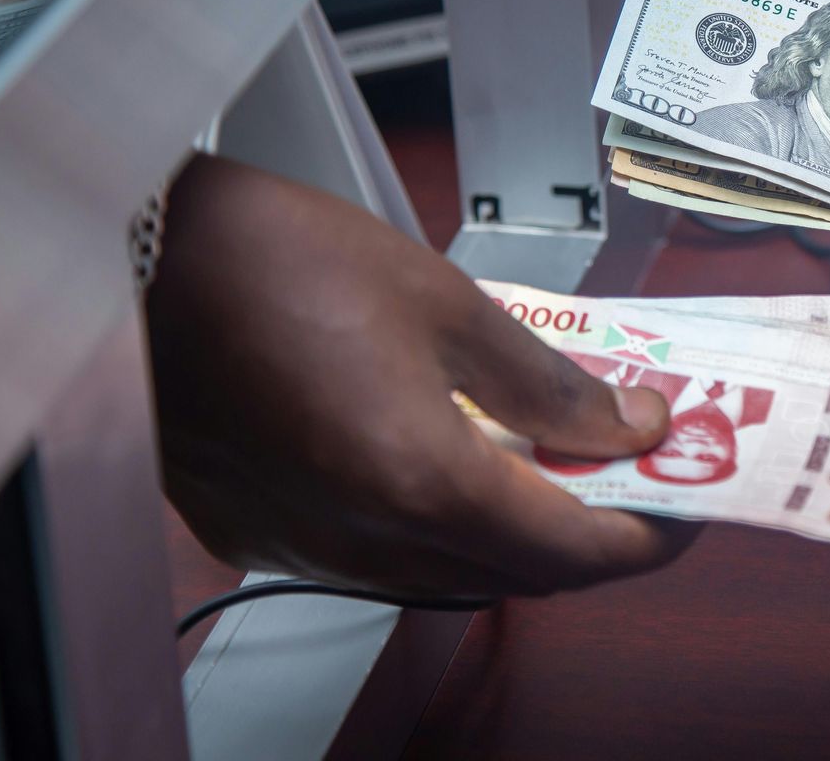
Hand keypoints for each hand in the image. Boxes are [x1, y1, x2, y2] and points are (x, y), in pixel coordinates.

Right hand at [146, 155, 695, 596]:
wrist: (139, 258)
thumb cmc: (272, 261)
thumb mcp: (448, 303)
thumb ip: (549, 382)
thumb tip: (626, 421)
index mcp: (421, 480)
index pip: (575, 553)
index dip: (650, 536)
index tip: (690, 503)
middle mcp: (361, 534)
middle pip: (518, 572)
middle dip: (594, 531)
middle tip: (638, 471)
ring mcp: (303, 541)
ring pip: (448, 570)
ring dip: (518, 529)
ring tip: (563, 457)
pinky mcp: (259, 528)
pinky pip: (376, 552)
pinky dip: (438, 521)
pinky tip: (459, 458)